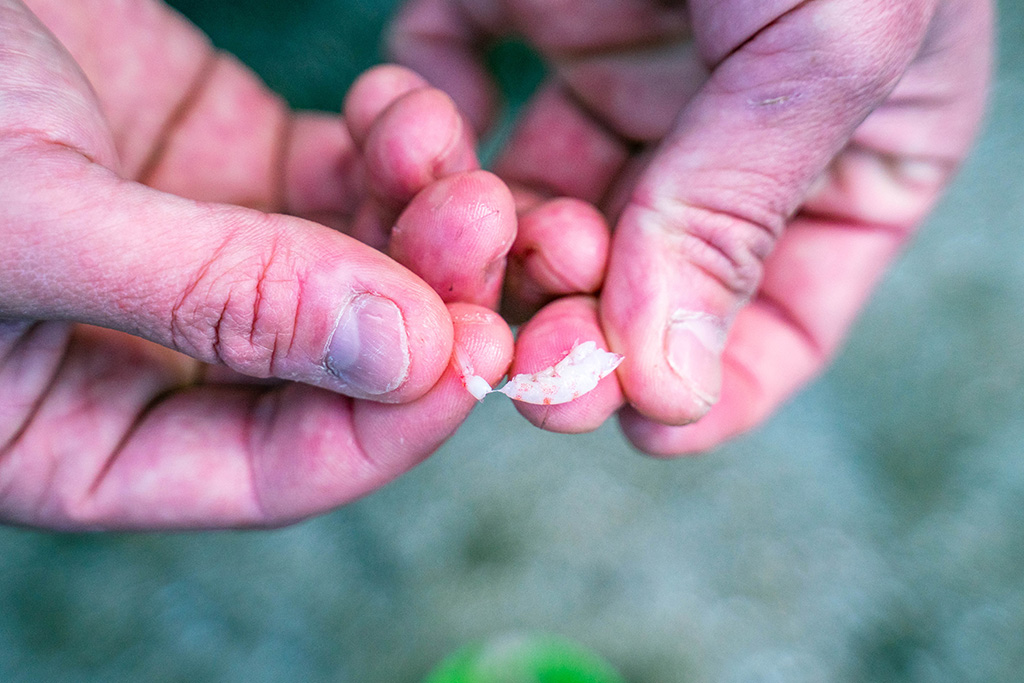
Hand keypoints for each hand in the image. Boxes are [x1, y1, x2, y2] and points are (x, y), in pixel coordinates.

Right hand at [0, 0, 514, 529]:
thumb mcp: (21, 222)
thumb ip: (210, 298)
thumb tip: (400, 356)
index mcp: (84, 432)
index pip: (272, 468)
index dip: (383, 426)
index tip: (472, 359)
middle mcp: (163, 358)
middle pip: (341, 373)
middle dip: (429, 312)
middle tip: (491, 236)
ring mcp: (212, 260)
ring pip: (364, 275)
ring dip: (429, 227)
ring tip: (460, 167)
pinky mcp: (238, 163)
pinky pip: (354, 181)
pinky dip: (398, 155)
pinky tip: (410, 116)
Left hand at [391, 0, 992, 452]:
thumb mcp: (825, 34)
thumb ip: (741, 212)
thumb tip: (661, 391)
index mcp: (837, 153)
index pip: (779, 321)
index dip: (706, 387)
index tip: (629, 423)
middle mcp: (718, 132)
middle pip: (634, 285)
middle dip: (571, 323)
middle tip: (518, 351)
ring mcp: (612, 75)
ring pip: (523, 216)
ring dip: (479, 240)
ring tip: (466, 217)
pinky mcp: (510, 11)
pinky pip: (448, 108)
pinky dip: (416, 127)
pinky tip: (419, 106)